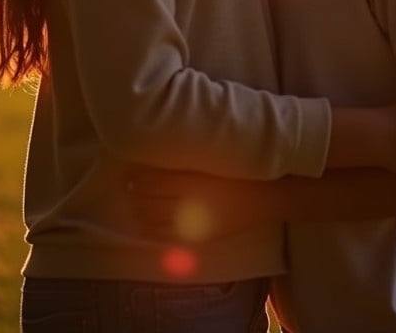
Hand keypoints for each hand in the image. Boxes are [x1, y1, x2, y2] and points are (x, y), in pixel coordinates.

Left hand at [126, 167, 266, 241]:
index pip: (152, 183)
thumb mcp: (212, 157)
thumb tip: (158, 155)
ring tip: (137, 203)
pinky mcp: (199, 239)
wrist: (266, 196)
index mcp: (190, 182)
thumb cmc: (241, 170)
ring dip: (141, 213)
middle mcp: (187, 205)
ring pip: (155, 222)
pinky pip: (168, 239)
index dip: (138, 179)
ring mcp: (192, 225)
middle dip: (136, 195)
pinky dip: (154, 232)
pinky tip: (151, 224)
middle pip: (150, 203)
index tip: (130, 171)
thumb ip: (185, 158)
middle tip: (129, 185)